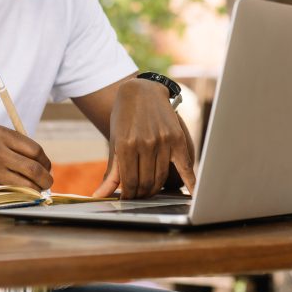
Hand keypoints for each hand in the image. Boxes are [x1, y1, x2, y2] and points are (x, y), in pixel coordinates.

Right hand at [0, 126, 51, 189]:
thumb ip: (12, 146)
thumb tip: (38, 163)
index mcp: (1, 134)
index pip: (35, 149)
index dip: (44, 162)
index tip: (46, 169)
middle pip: (33, 167)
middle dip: (45, 179)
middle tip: (47, 184)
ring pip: (25, 182)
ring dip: (36, 190)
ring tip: (37, 192)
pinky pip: (11, 191)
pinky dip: (22, 195)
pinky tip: (23, 196)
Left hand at [92, 78, 196, 198]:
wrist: (142, 91)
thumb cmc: (124, 118)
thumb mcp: (114, 142)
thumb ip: (111, 172)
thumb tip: (99, 196)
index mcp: (126, 145)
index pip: (130, 183)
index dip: (129, 196)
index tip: (127, 200)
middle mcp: (146, 144)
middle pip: (146, 183)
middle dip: (141, 194)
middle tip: (138, 195)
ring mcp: (164, 141)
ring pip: (161, 178)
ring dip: (155, 189)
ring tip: (150, 190)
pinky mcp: (178, 139)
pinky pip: (186, 167)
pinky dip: (190, 183)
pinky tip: (192, 196)